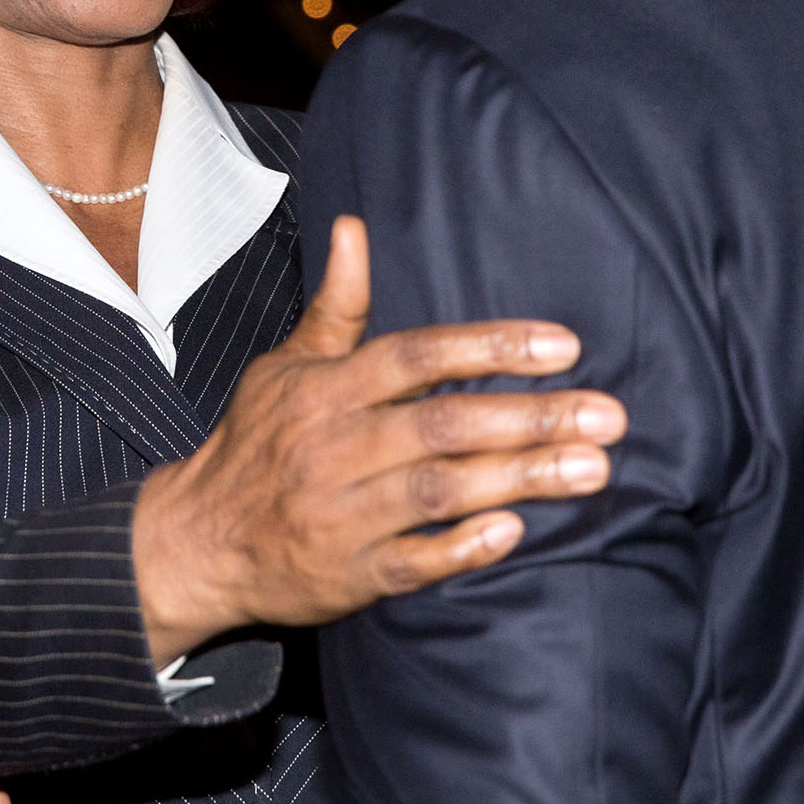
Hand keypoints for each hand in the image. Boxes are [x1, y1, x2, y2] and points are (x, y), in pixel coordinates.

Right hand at [131, 215, 623, 663]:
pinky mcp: (348, 576)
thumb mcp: (286, 367)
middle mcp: (335, 447)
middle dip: (531, 418)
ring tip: (593, 469)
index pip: (417, 357)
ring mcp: (342, 514)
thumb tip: (354, 228)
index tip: (564, 346)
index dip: (491, 348)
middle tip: (608, 416)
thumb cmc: (257, 443)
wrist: (195, 542)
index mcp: (326, 391)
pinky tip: (517, 531)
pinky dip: (463, 548)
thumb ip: (336, 306)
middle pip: (443, 426)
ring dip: (520, 479)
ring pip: (439, 492)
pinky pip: (414, 563)